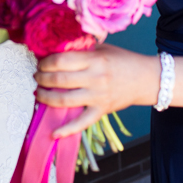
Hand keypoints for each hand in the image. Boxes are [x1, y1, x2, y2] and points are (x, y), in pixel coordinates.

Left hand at [34, 45, 159, 137]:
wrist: (146, 79)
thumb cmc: (123, 61)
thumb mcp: (102, 48)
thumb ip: (81, 49)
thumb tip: (56, 49)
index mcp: (94, 59)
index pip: (61, 60)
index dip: (45, 62)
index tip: (40, 63)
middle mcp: (95, 78)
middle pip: (59, 80)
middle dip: (42, 78)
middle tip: (37, 76)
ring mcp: (98, 96)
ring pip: (65, 100)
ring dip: (46, 97)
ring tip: (38, 93)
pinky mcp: (102, 110)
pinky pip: (82, 122)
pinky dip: (67, 130)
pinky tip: (53, 133)